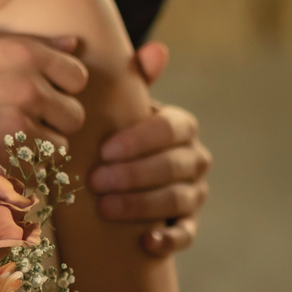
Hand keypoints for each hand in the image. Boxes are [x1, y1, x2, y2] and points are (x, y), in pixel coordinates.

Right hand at [0, 27, 88, 154]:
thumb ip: (38, 43)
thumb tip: (74, 45)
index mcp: (28, 55)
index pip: (79, 77)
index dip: (65, 84)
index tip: (48, 87)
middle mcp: (28, 89)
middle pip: (75, 115)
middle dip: (58, 116)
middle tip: (34, 113)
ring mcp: (15, 124)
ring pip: (60, 145)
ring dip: (44, 141)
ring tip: (18, 132)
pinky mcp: (0, 153)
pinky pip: (34, 165)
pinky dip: (24, 160)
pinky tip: (3, 146)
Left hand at [87, 42, 210, 257]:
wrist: (119, 175)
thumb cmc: (116, 135)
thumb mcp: (121, 108)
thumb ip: (133, 81)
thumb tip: (156, 50)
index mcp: (181, 127)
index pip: (171, 129)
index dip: (140, 140)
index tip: (105, 149)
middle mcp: (195, 159)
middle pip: (173, 166)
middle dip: (134, 174)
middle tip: (96, 180)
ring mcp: (194, 194)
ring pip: (178, 199)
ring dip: (142, 204)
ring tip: (106, 207)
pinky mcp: (187, 225)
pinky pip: (186, 234)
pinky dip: (168, 239)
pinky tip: (144, 241)